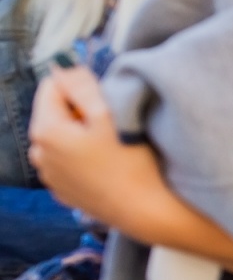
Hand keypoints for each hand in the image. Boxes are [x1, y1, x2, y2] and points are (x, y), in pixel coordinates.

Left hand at [28, 66, 168, 230]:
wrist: (146, 211)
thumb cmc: (131, 163)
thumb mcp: (108, 114)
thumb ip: (82, 85)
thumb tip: (64, 67)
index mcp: (45, 130)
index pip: (52, 86)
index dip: (81, 86)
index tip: (106, 101)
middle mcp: (39, 153)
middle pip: (56, 113)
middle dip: (80, 112)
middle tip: (112, 125)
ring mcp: (50, 176)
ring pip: (62, 138)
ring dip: (82, 136)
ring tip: (111, 147)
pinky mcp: (64, 191)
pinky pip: (69, 162)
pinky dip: (84, 158)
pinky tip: (107, 167)